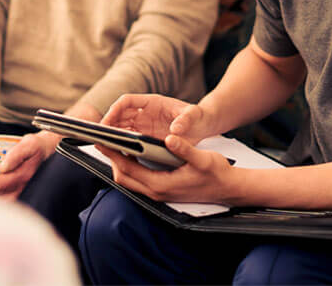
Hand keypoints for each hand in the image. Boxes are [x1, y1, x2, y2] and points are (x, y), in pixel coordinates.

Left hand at [100, 134, 236, 203]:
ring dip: (120, 164)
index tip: (104, 142)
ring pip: (130, 181)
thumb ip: (184, 149)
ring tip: (114, 145)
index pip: (129, 170)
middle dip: (111, 160)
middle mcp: (157, 192)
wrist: (228, 188)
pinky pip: (138, 180)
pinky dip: (130, 168)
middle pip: (123, 178)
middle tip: (103, 141)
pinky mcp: (163, 190)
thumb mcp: (202, 158)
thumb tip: (170, 138)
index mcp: (162, 185)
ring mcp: (159, 193)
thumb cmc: (216, 174)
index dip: (114, 156)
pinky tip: (132, 154)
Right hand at [102, 93, 214, 144]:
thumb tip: (176, 128)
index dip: (114, 110)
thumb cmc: (197, 116)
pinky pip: (128, 140)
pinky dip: (121, 145)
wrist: (201, 125)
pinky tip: (118, 155)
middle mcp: (144, 113)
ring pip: (121, 127)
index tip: (108, 121)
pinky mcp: (145, 137)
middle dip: (108, 125)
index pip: (126, 101)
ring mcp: (143, 125)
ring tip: (105, 148)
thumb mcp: (194, 115)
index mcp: (152, 102)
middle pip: (119, 115)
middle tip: (101, 139)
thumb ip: (185, 119)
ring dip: (112, 136)